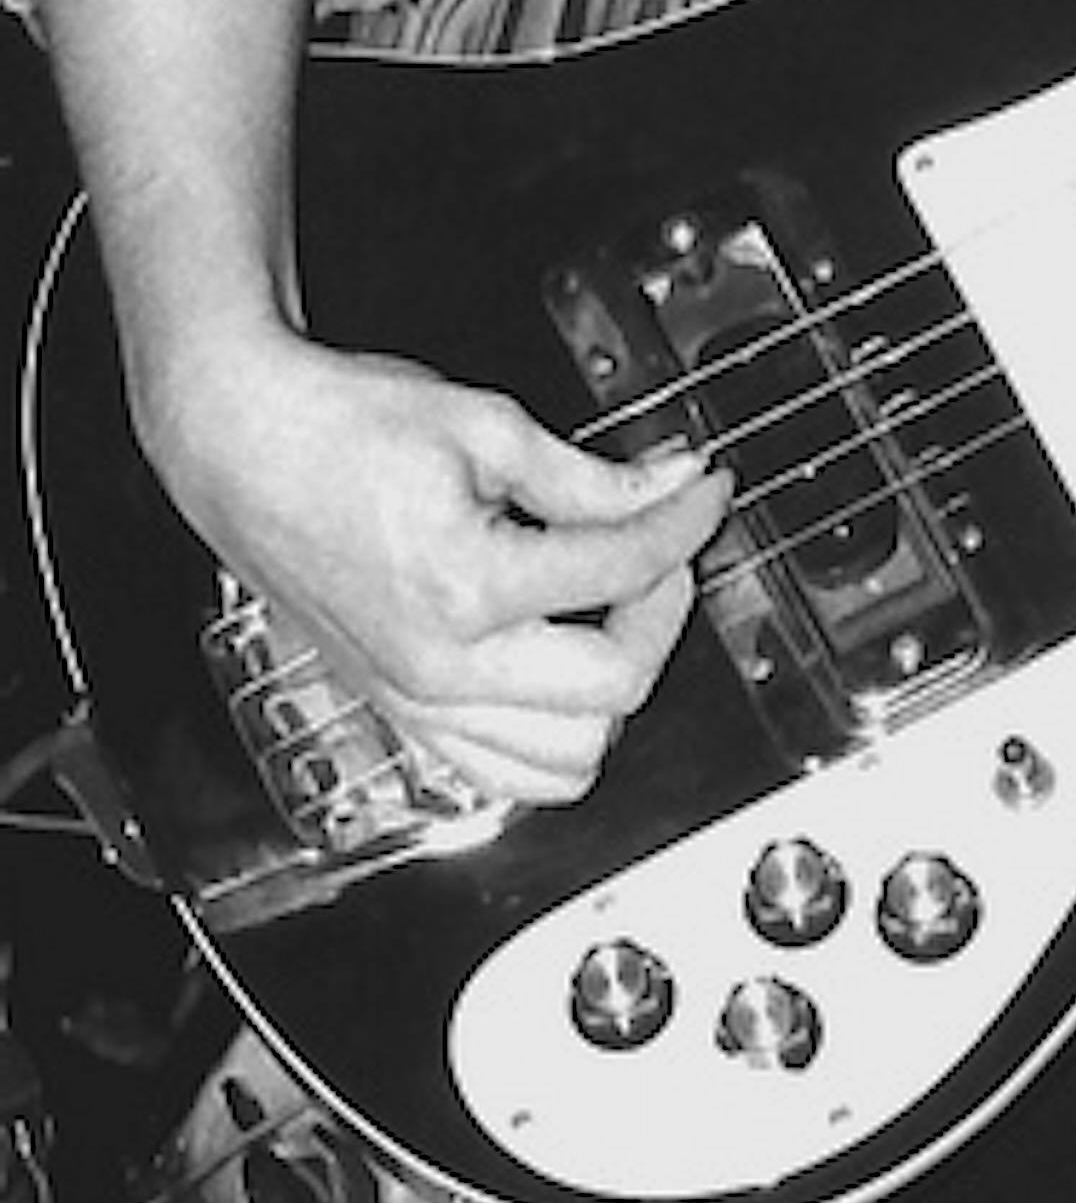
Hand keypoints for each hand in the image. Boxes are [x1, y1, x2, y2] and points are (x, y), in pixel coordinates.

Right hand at [144, 326, 728, 811]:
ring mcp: (413, 701)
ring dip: (611, 691)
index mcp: (466, 587)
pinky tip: (557, 666)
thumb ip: (591, 476)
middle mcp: (438, 666)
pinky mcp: (395, 711)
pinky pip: (498, 774)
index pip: (624, 572)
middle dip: (661, 611)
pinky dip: (548, 736)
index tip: (704, 491)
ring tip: (611, 613)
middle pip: (615, 689)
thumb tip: (671, 481)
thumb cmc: (342, 429)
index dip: (685, 521)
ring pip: (566, 760)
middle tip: (660, 550)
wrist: (244, 449)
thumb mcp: (487, 428)